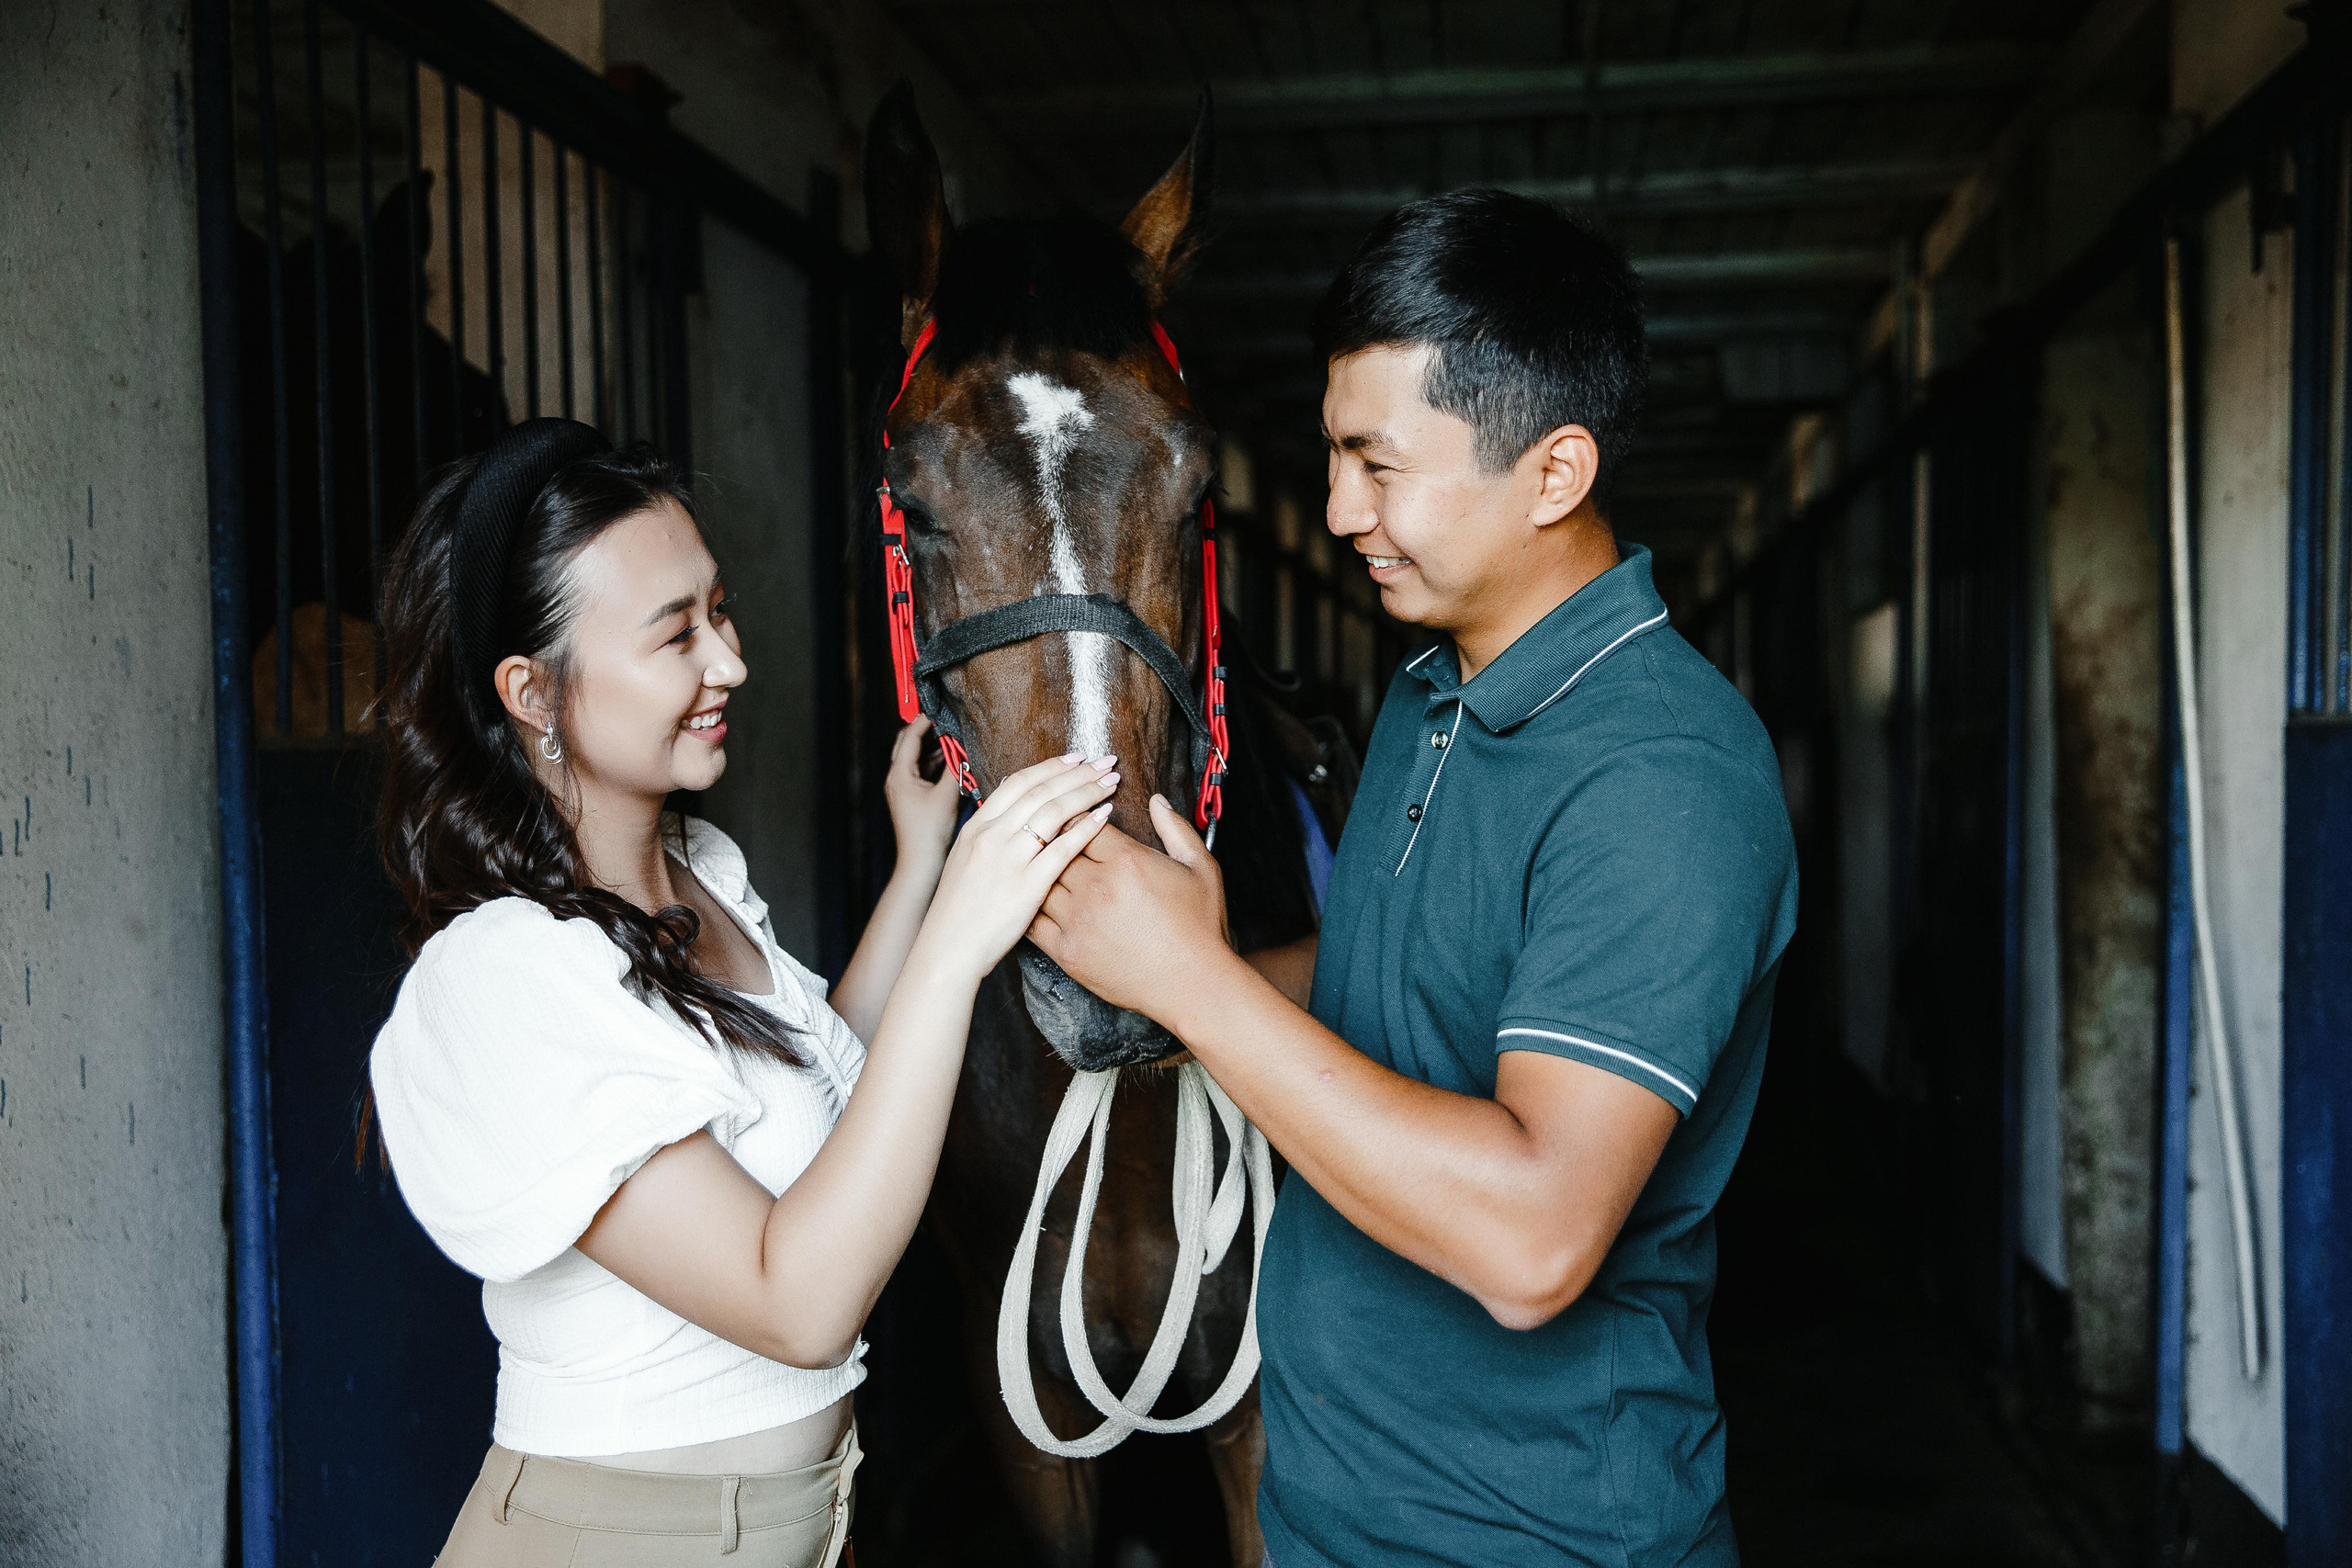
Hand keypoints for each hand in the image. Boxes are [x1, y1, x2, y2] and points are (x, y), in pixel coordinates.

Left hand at [882, 718, 962, 878]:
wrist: (921, 862)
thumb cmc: (929, 832)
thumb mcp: (947, 795)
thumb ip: (956, 768)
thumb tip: (964, 748)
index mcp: (899, 774)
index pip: (909, 737)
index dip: (924, 721)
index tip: (940, 709)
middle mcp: (897, 779)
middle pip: (908, 744)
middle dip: (926, 731)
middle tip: (946, 720)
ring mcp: (903, 789)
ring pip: (916, 758)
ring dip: (933, 748)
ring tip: (953, 738)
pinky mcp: (911, 797)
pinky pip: (921, 772)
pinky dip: (935, 763)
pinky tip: (952, 761)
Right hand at [914, 753, 1119, 982]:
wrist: (948, 948)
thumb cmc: (959, 910)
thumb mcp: (964, 860)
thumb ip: (989, 834)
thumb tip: (1011, 810)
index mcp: (977, 827)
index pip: (1019, 782)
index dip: (1052, 766)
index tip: (1076, 758)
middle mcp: (992, 836)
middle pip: (1042, 790)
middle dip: (1078, 772)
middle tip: (1105, 761)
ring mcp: (1009, 859)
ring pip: (1054, 811)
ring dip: (1087, 791)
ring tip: (1111, 782)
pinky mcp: (1027, 885)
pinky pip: (1063, 848)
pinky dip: (1087, 828)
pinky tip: (1105, 816)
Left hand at [1029, 792, 1230, 1022]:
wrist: (1193, 984)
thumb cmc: (1200, 926)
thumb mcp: (1200, 867)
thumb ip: (1175, 828)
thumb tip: (1155, 800)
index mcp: (1127, 861)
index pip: (1083, 823)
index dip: (1079, 817)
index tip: (1078, 819)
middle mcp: (1097, 888)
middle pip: (1057, 849)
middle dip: (1054, 840)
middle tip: (1050, 837)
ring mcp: (1078, 921)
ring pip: (1040, 882)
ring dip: (1039, 873)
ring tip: (1037, 866)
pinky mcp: (1067, 951)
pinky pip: (1034, 921)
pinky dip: (1030, 906)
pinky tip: (1033, 900)